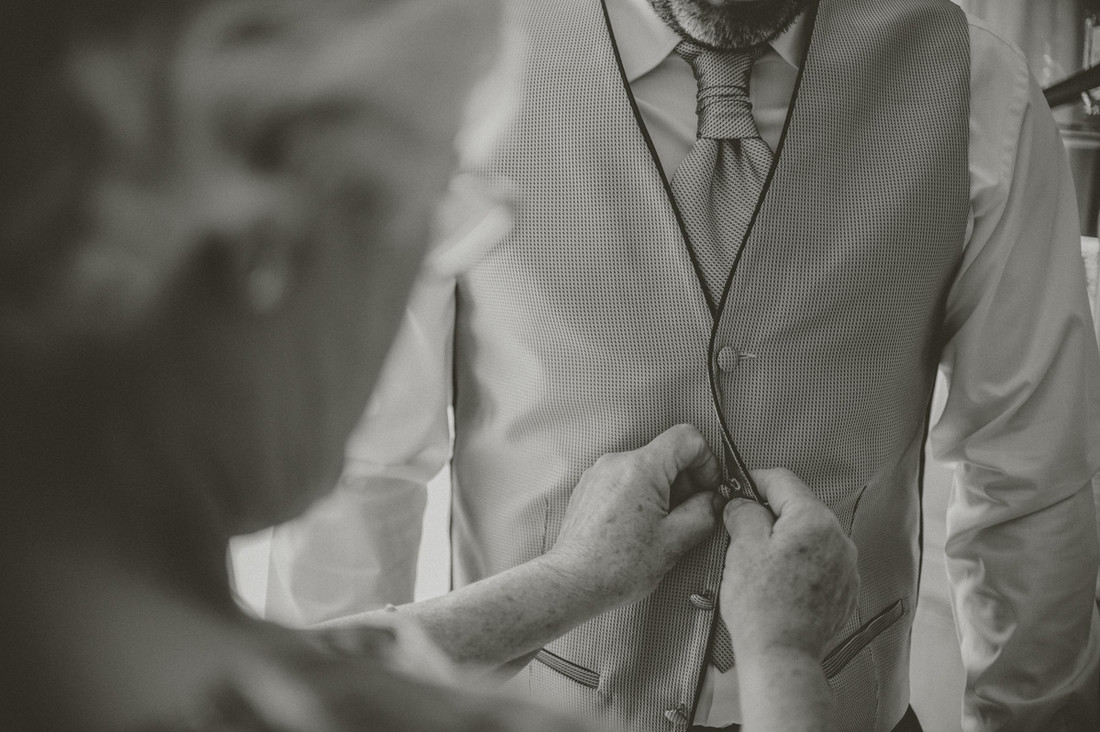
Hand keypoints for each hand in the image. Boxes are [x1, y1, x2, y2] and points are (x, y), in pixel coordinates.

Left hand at [545, 424, 722, 608]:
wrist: (573, 583)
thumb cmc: (614, 568)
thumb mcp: (675, 541)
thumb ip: (704, 512)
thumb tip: (713, 500)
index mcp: (640, 468)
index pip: (687, 438)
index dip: (707, 462)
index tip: (709, 487)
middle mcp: (616, 462)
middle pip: (667, 454)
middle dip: (685, 482)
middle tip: (687, 514)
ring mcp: (599, 473)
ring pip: (647, 468)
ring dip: (663, 491)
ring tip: (659, 527)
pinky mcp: (590, 487)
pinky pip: (626, 479)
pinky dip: (641, 496)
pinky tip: (639, 528)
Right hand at [720, 468, 858, 661]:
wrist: (782, 656)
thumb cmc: (762, 606)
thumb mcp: (742, 546)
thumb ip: (743, 511)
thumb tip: (743, 502)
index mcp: (815, 519)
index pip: (783, 480)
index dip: (754, 481)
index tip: (739, 489)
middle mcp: (839, 539)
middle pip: (799, 508)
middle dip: (770, 514)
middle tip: (741, 531)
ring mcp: (846, 566)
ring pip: (809, 536)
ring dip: (785, 540)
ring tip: (760, 564)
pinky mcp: (845, 590)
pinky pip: (819, 562)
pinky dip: (799, 564)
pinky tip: (778, 582)